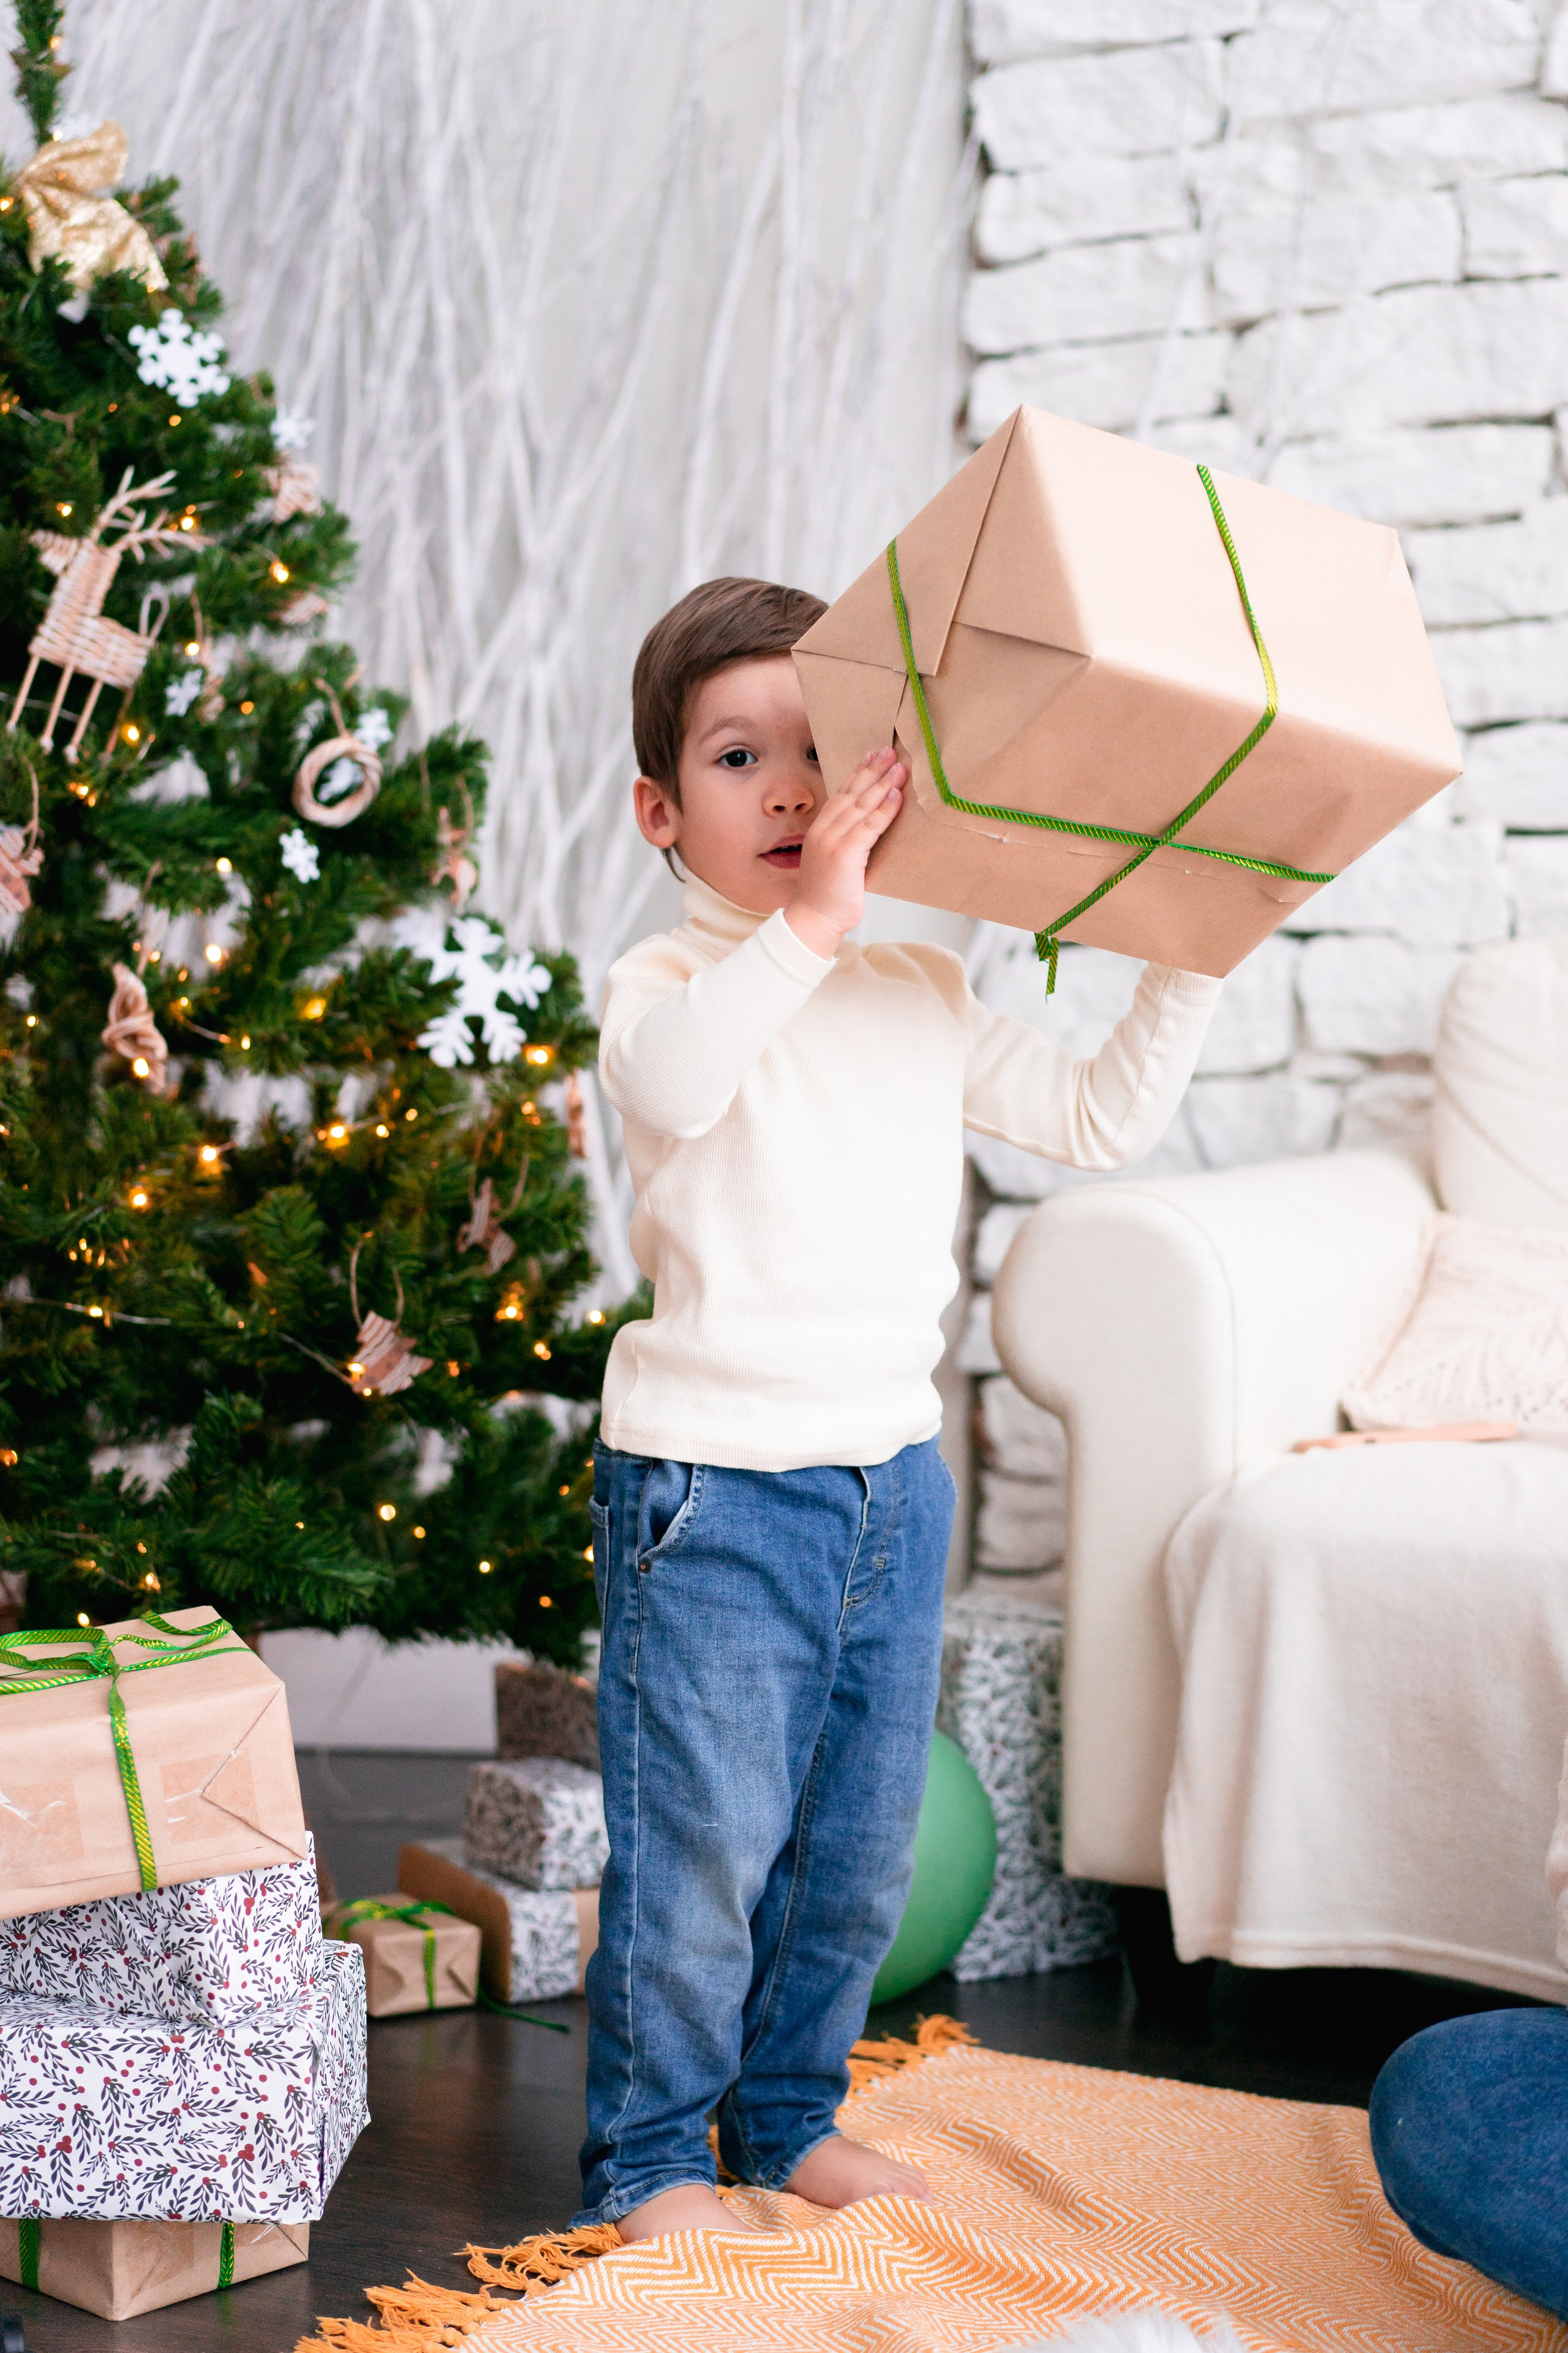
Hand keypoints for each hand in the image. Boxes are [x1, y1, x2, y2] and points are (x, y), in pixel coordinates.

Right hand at [784, 747, 905, 957]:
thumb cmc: (828, 896)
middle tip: (889, 751)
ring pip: (861, 805)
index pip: (841, 795)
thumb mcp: (836, 862)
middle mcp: (824, 830)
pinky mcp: (845, 854)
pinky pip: (869, 826)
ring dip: (882, 784)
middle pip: (851, 793)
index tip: (872, 756)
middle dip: (872, 770)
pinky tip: (896, 796)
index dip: (858, 773)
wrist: (814, 919)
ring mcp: (833, 841)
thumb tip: (871, 829)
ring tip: (899, 767)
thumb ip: (849, 842)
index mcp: (821, 830)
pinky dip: (884, 809)